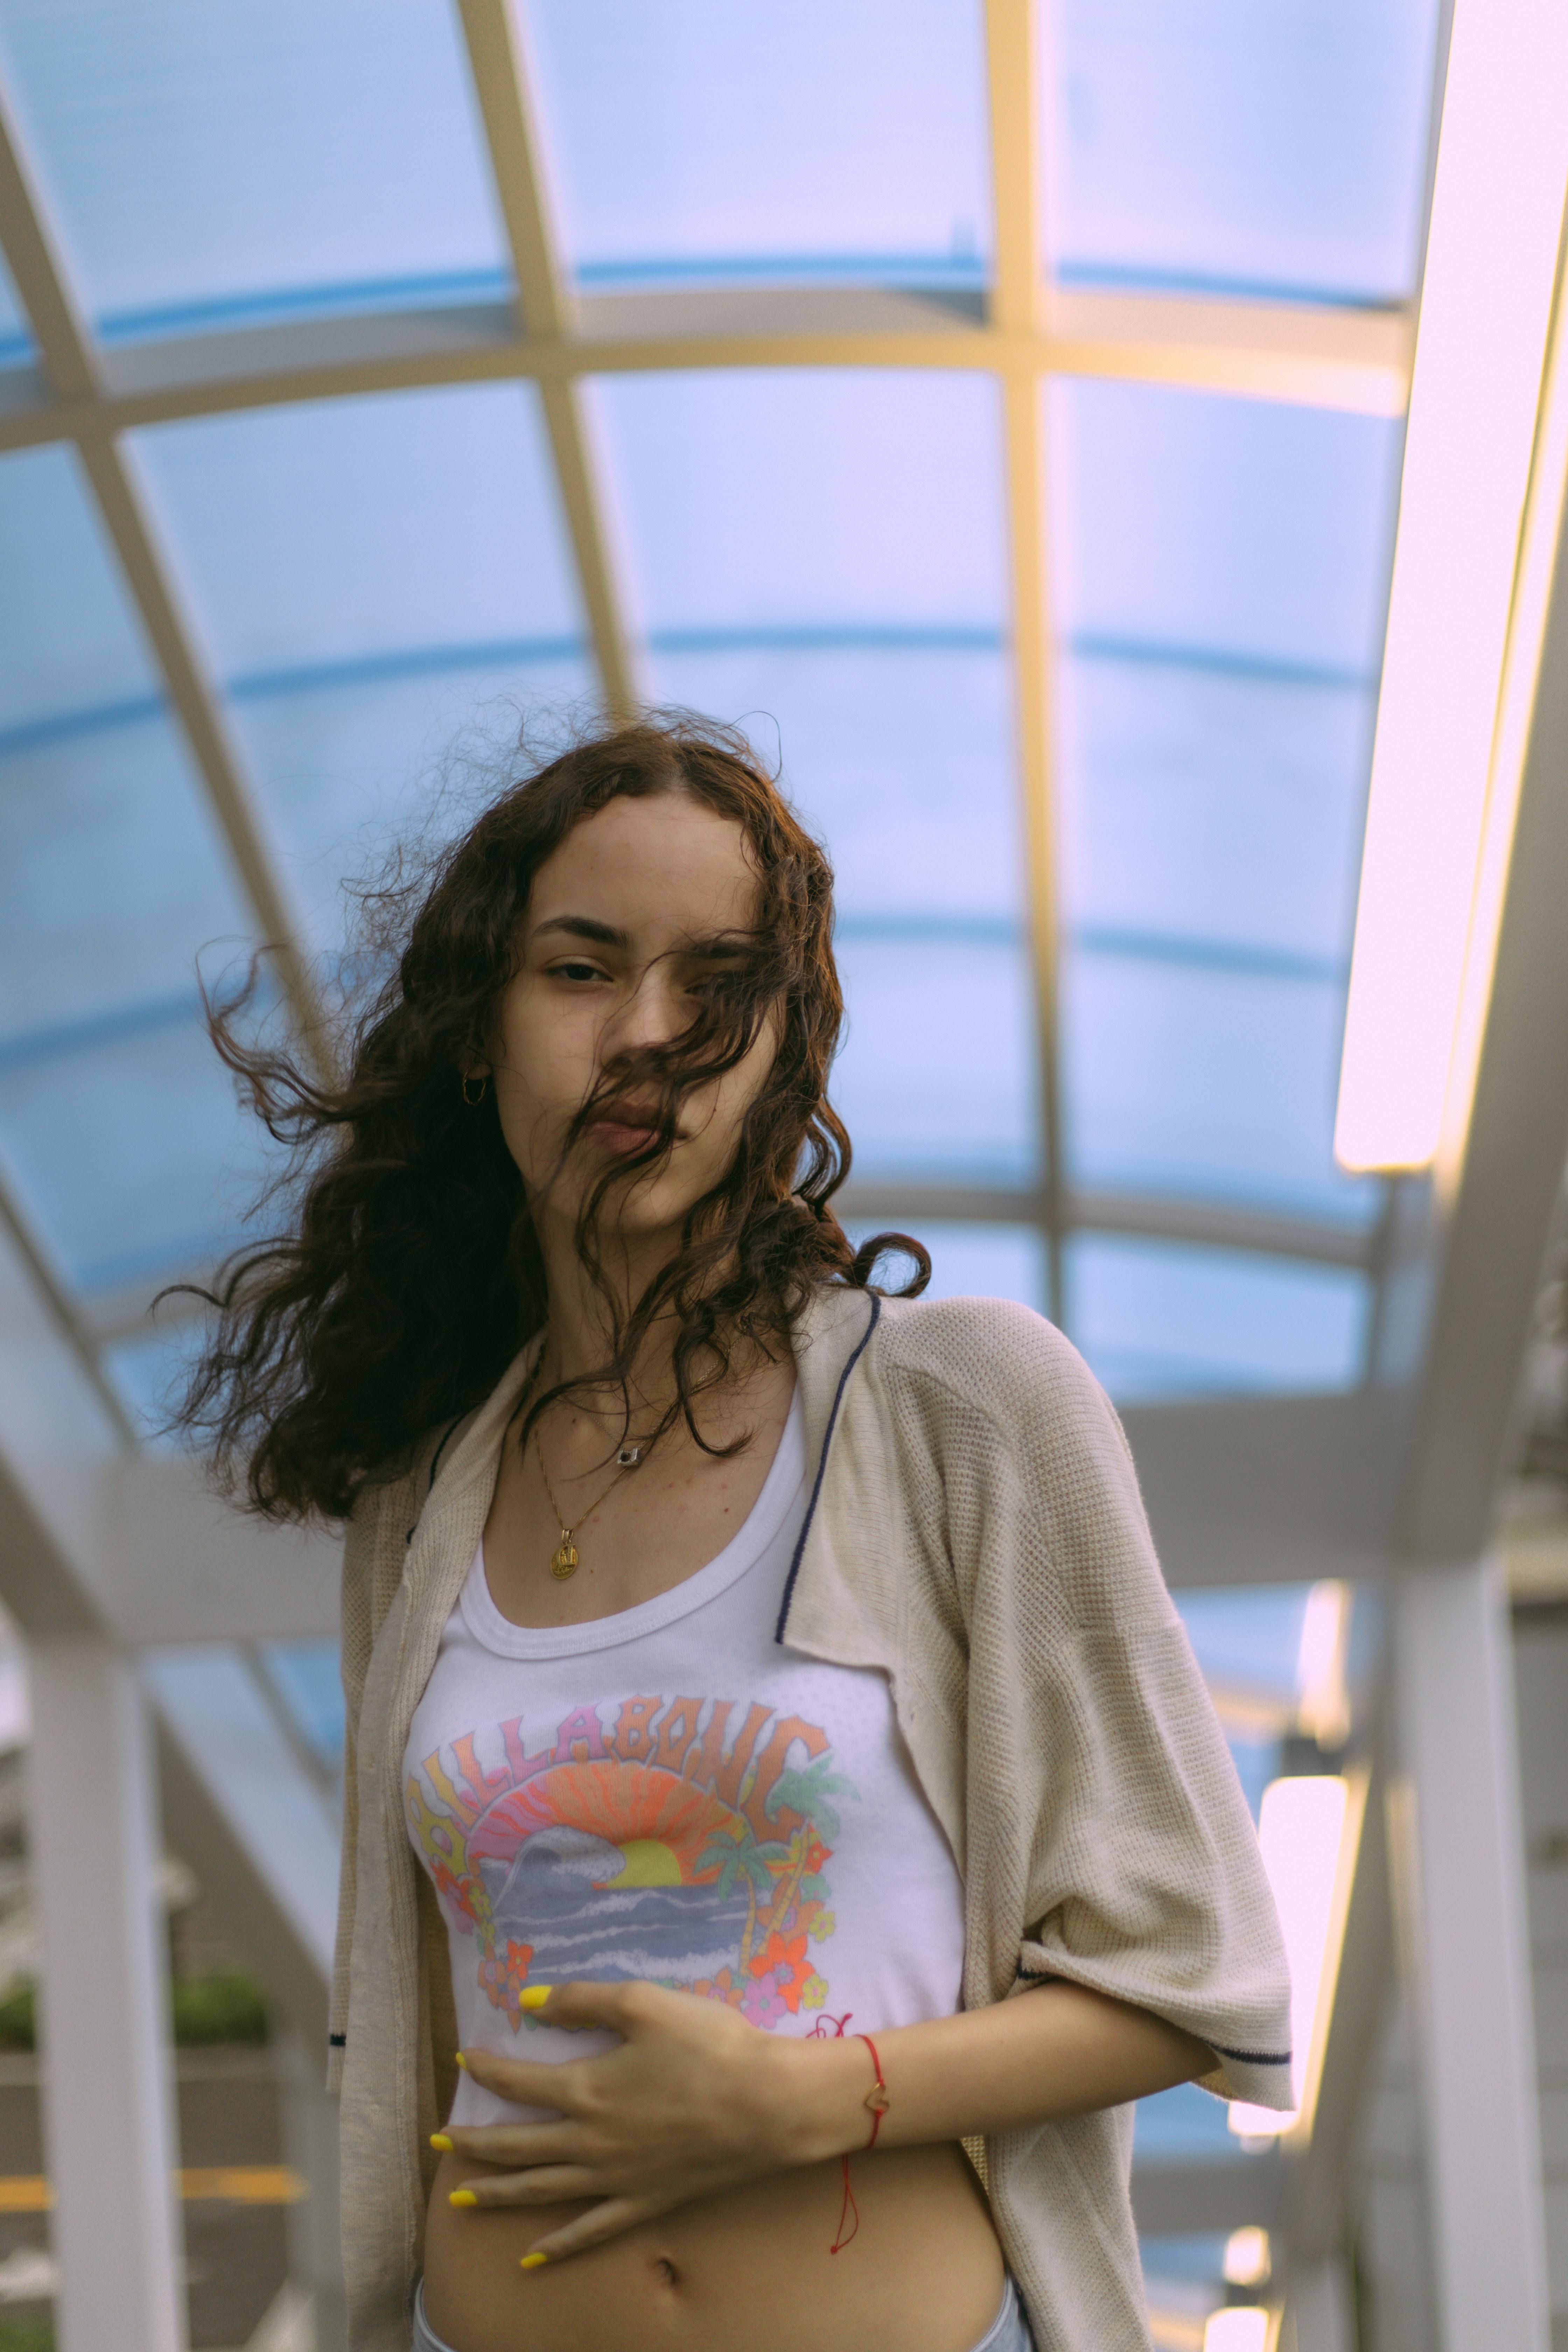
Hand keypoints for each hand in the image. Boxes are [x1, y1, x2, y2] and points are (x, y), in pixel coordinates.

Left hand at [436, 1979, 856, 2263]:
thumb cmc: (708, 2045)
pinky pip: (589, 2230)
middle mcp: (590, 2141)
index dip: (487, 2070)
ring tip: (460, 2198)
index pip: (519, 2081)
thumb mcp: (644, 2004)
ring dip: (496, 2193)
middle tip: (438, 2141)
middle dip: (472, 2143)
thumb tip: (527, 2002)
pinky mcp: (644, 2202)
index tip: (464, 2060)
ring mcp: (615, 2179)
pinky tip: (532, 2258)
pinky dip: (557, 2247)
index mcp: (587, 2089)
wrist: (767, 2104)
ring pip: (541, 2190)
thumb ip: (583, 2000)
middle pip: (516, 2145)